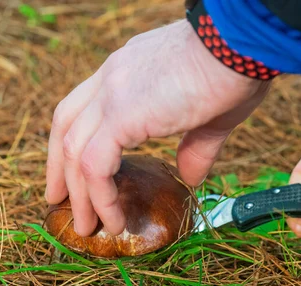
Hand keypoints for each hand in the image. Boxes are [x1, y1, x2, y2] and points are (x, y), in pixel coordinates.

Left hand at [45, 20, 269, 236]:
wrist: (242, 43)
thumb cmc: (236, 71)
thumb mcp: (211, 118)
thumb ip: (195, 147)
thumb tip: (191, 178)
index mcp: (127, 72)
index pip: (85, 106)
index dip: (73, 140)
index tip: (74, 172)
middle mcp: (112, 77)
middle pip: (65, 125)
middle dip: (58, 167)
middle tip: (59, 201)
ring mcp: (112, 93)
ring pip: (74, 150)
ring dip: (77, 194)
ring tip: (86, 227)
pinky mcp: (122, 114)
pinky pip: (95, 166)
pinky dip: (99, 197)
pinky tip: (114, 219)